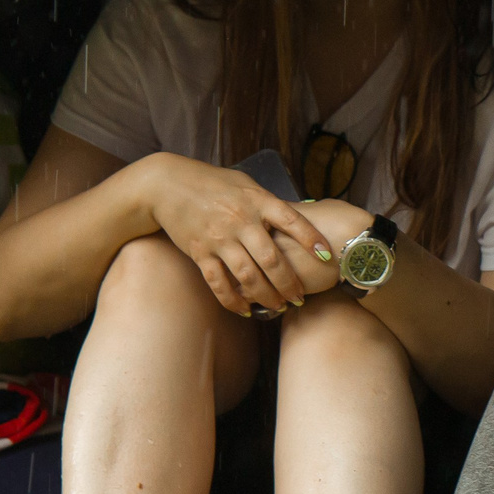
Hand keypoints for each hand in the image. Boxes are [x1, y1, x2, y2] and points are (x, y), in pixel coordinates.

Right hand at [141, 157, 339, 315]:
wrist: (168, 184)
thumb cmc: (213, 183)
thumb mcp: (245, 185)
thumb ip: (268, 203)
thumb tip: (295, 222)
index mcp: (257, 201)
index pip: (291, 220)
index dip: (310, 238)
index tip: (326, 256)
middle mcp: (240, 220)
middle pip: (271, 259)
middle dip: (289, 283)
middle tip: (300, 298)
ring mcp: (219, 238)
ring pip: (248, 275)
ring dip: (266, 296)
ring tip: (279, 307)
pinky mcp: (200, 252)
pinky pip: (218, 282)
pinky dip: (233, 300)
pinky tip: (245, 310)